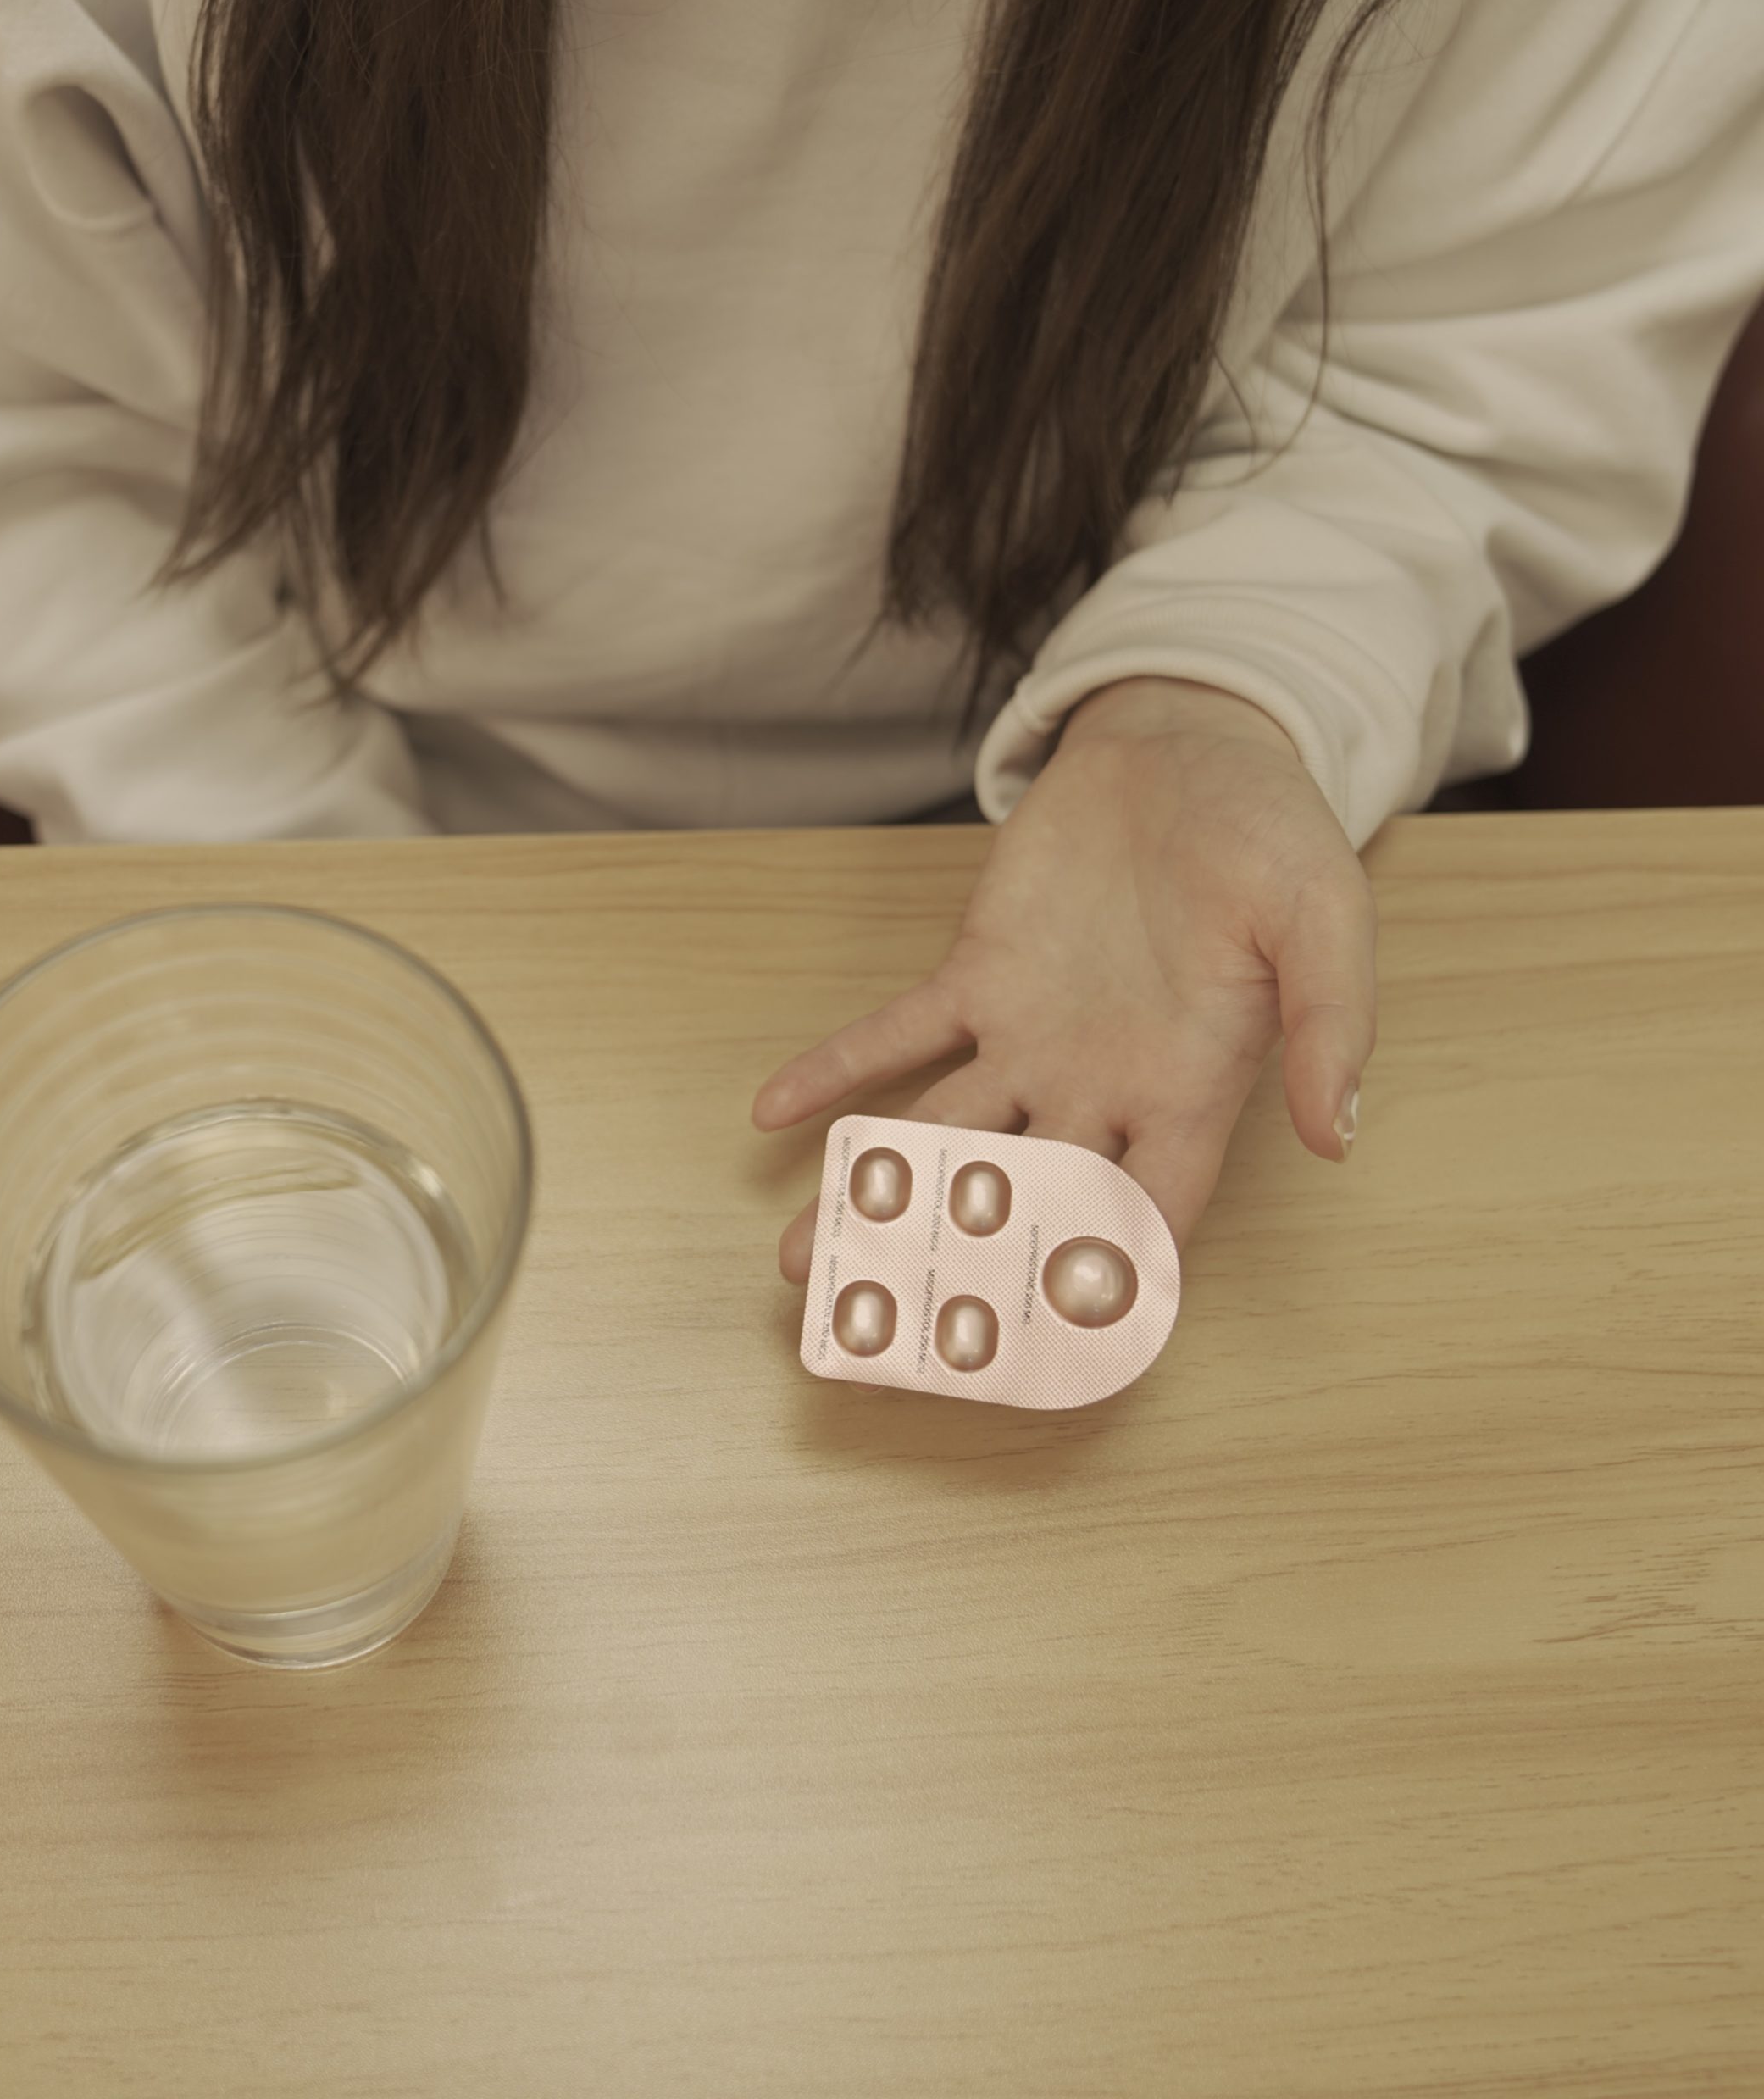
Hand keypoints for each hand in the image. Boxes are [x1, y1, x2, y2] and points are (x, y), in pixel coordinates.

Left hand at [754, 677, 1375, 1282]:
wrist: (1191, 744)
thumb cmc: (1271, 833)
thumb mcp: (1325, 917)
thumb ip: (1331, 1024)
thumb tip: (1336, 1131)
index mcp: (1190, 1090)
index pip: (1146, 1219)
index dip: (1104, 1290)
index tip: (1049, 1365)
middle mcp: (1100, 1087)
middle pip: (1020, 1205)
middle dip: (955, 1271)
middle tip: (885, 1335)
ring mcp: (1030, 1038)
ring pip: (942, 1138)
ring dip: (875, 1195)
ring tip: (801, 1258)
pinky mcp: (978, 976)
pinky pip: (897, 1035)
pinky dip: (837, 1072)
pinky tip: (773, 1114)